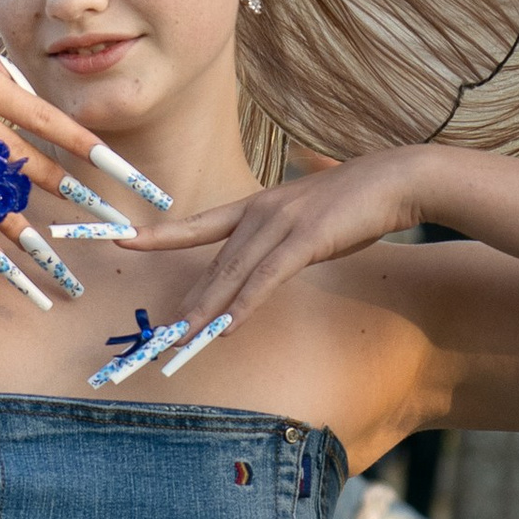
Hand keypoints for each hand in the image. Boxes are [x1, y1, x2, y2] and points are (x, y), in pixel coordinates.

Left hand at [115, 150, 418, 348]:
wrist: (396, 180)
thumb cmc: (356, 203)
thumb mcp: (308, 221)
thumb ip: (281, 242)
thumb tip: (266, 267)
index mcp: (257, 205)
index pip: (198, 223)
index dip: (159, 233)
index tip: (122, 238)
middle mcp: (260, 211)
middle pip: (212, 263)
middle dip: (186, 302)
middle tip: (160, 332)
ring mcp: (280, 223)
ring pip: (232, 275)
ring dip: (206, 312)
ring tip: (181, 339)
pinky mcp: (304, 239)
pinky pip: (265, 280)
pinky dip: (243, 306)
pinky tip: (226, 327)